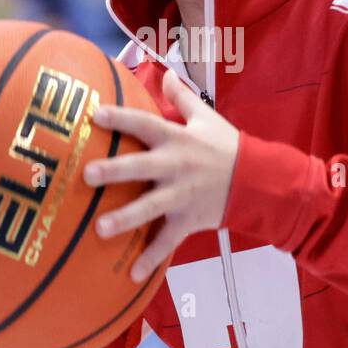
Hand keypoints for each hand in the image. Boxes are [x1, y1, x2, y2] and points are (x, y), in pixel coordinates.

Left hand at [84, 68, 239, 282]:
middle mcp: (176, 167)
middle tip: (87, 174)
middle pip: (141, 167)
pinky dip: (151, 259)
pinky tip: (130, 275)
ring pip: (150, 208)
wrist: (259, 181)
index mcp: (177, 139)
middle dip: (115, 171)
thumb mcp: (206, 117)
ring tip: (99, 228)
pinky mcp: (188, 220)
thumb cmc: (228, 146)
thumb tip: (164, 72)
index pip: (145, 125)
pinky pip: (167, 241)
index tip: (95, 115)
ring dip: (125, 219)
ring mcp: (181, 196)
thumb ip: (182, 97)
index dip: (121, 119)